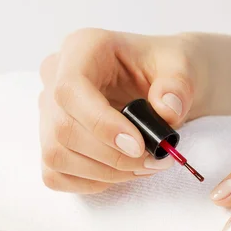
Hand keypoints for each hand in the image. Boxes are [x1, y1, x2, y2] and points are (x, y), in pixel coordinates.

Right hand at [39, 28, 207, 192]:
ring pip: (57, 155)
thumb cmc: (165, 69)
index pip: (71, 89)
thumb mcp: (182, 66)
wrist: (162, 83)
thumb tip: (166, 110)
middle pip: (64, 129)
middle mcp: (55, 77)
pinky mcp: (51, 140)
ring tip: (144, 167)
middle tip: (154, 162)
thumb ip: (178, 85)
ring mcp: (48, 111)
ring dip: (105, 172)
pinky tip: (121, 172)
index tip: (139, 146)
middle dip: (112, 157)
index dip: (102, 124)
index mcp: (82, 48)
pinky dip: (91, 182)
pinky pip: (56, 173)